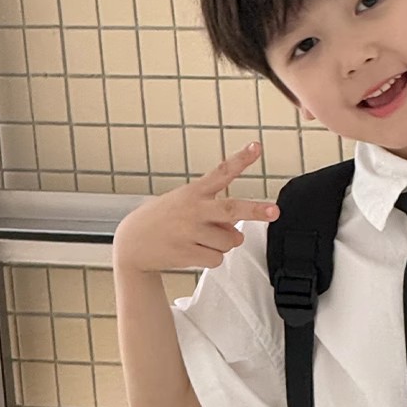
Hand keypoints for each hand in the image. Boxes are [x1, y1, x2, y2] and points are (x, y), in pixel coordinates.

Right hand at [112, 141, 279, 273]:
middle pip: (232, 210)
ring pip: (229, 240)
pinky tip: (195, 250)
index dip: (241, 159)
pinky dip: (212, 257)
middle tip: (274, 211)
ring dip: (224, 243)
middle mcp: (193, 210)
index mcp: (193, 192)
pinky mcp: (187, 253)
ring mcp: (190, 232)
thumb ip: (213, 212)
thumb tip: (236, 231)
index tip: (256, 147)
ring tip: (204, 238)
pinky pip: (217, 259)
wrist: (132, 243)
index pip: (221, 172)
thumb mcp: (183, 203)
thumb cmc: (163, 220)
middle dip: (256, 210)